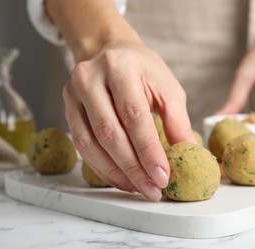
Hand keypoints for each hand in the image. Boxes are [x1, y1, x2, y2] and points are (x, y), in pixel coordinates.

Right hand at [64, 42, 194, 200]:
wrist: (110, 52)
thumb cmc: (143, 70)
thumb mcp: (167, 87)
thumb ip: (177, 120)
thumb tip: (187, 153)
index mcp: (120, 67)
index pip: (133, 115)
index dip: (148, 150)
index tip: (162, 176)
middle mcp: (90, 78)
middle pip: (109, 132)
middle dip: (133, 167)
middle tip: (152, 190)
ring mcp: (73, 94)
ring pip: (90, 143)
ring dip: (116, 172)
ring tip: (138, 188)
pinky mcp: (67, 108)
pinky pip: (81, 145)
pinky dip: (102, 167)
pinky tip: (120, 179)